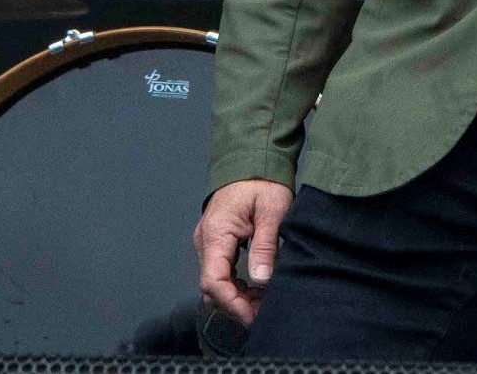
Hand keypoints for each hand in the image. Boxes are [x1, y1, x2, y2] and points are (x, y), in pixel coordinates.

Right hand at [193, 178, 291, 322]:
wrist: (253, 159)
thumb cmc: (263, 181)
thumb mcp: (271, 211)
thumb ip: (265, 246)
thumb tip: (261, 280)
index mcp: (216, 232)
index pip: (213, 281)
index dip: (233, 304)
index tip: (254, 316)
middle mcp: (205, 239)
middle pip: (210, 287)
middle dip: (235, 305)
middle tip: (264, 312)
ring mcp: (208, 241)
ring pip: (214, 282)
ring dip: (236, 297)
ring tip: (263, 302)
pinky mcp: (215, 241)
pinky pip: (219, 271)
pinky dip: (235, 285)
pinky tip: (255, 289)